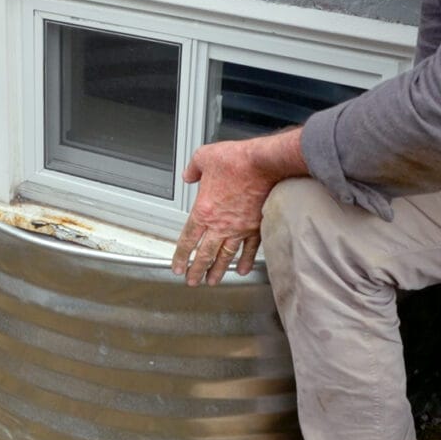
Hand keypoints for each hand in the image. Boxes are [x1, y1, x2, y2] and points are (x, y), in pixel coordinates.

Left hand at [172, 133, 298, 285]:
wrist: (263, 163)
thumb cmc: (235, 160)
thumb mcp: (203, 158)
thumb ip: (193, 169)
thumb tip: (189, 174)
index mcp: (204, 210)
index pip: (188, 239)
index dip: (181, 256)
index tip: (178, 267)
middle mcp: (220, 224)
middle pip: (204, 253)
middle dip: (196, 270)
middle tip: (192, 281)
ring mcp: (239, 228)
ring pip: (225, 256)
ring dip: (218, 270)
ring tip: (212, 281)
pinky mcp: (256, 227)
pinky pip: (250, 249)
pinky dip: (245, 261)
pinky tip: (241, 270)